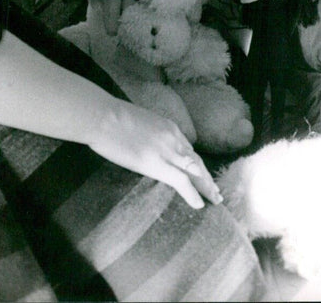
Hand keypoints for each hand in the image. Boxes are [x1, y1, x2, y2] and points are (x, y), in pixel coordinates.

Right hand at [89, 99, 221, 209]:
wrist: (103, 116)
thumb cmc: (111, 117)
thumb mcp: (139, 122)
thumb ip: (149, 134)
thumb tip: (146, 144)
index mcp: (168, 127)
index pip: (188, 149)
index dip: (197, 164)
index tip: (203, 174)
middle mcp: (173, 138)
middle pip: (196, 161)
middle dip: (207, 177)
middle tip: (217, 192)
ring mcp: (167, 151)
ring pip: (195, 171)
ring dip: (206, 187)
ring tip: (215, 200)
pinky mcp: (157, 164)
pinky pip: (181, 181)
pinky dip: (193, 194)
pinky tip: (199, 205)